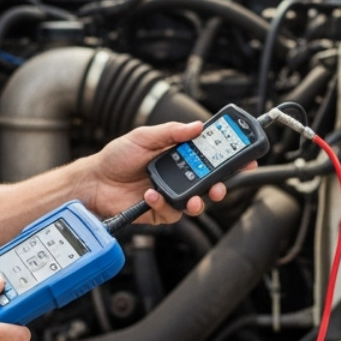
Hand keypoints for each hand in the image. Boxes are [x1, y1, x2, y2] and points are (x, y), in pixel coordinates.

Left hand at [80, 121, 244, 224]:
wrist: (94, 181)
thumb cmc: (117, 157)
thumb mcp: (143, 137)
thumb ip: (171, 132)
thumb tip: (196, 127)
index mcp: (179, 155)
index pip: (210, 156)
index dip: (230, 159)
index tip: (245, 159)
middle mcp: (179, 175)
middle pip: (210, 183)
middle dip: (221, 185)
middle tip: (221, 186)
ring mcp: (171, 194)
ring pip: (197, 203)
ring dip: (198, 202)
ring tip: (193, 199)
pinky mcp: (160, 211)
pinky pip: (172, 213)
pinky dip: (163, 203)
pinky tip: (151, 194)